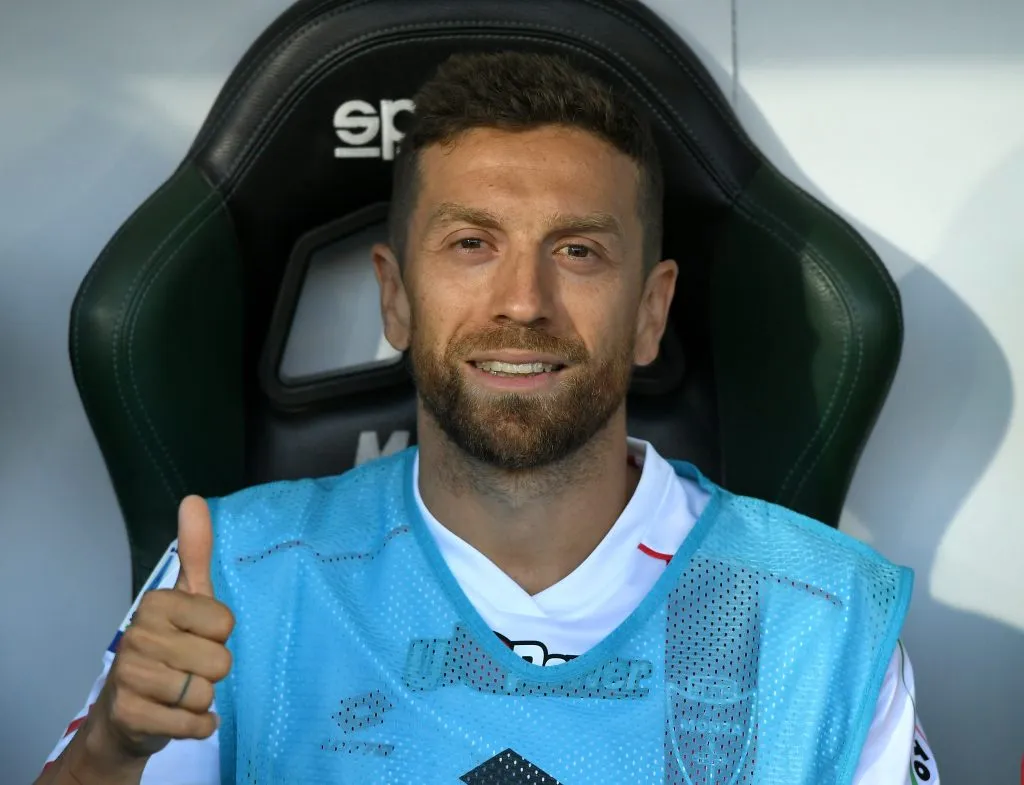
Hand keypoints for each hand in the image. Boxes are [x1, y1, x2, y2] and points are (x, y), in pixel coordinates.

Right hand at [91, 495, 234, 761]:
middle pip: (220, 661)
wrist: (126, 712)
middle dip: (212, 671)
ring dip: (202, 699)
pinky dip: (198, 726)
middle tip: (189, 668)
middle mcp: (139, 635)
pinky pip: (194, 724)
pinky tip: (182, 716)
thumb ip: (195, 552)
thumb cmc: (167, 647)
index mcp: (157, 603)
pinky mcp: (131, 715)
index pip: (225, 623)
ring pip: (206, 693)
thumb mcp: (187, 597)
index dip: (219, 636)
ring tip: (181, 692)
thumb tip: (194, 500)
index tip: (198, 637)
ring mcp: (131, 676)